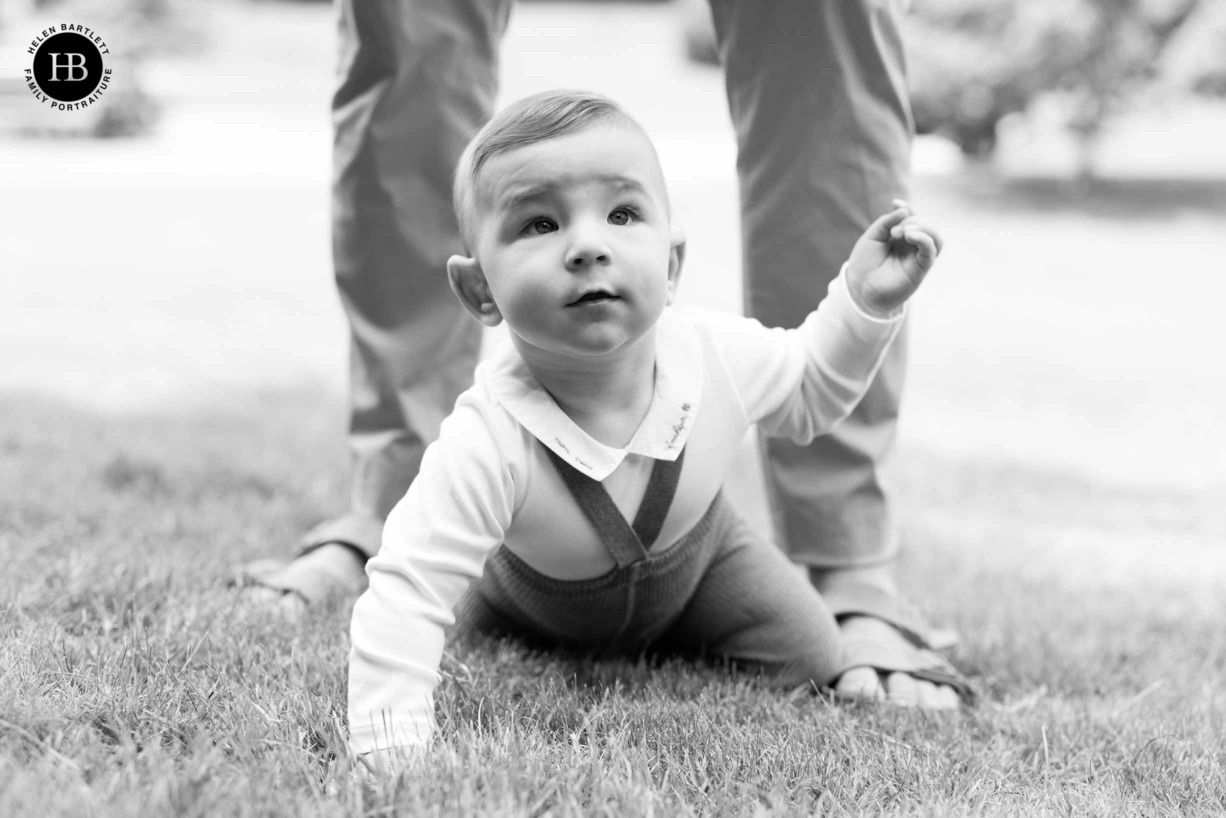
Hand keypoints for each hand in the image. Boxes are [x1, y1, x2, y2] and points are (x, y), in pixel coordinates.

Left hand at [844, 199, 943, 317]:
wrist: (859, 288)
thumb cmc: (864, 264)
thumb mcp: (872, 237)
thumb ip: (886, 222)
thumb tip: (904, 211)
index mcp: (902, 238)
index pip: (915, 218)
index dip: (909, 208)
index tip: (895, 202)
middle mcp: (912, 247)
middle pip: (926, 225)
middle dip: (912, 221)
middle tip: (893, 231)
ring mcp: (918, 258)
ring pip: (935, 238)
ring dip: (923, 228)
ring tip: (904, 232)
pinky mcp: (920, 270)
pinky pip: (931, 251)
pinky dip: (924, 239)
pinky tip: (910, 236)